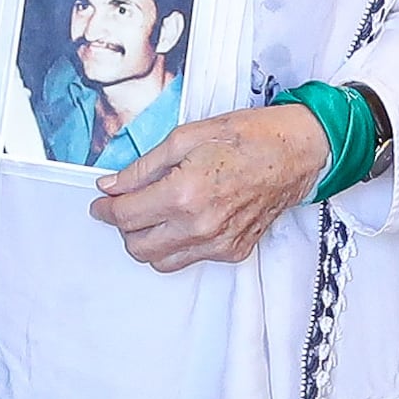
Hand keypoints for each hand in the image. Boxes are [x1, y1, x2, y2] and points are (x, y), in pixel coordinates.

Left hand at [94, 103, 331, 270]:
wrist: (297, 151)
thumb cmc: (249, 136)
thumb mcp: (186, 137)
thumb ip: (143, 167)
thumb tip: (112, 185)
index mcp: (184, 194)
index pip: (126, 216)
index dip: (105, 209)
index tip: (100, 203)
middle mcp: (200, 226)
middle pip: (138, 247)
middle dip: (123, 227)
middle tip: (124, 206)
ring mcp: (219, 244)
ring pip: (161, 262)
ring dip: (148, 241)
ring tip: (153, 214)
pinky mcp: (234, 251)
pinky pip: (191, 259)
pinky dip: (178, 245)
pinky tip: (183, 219)